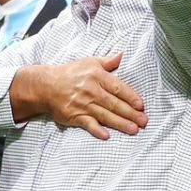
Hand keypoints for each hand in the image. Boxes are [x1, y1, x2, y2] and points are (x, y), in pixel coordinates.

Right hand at [11, 53, 147, 139]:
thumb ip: (109, 61)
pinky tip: (106, 135)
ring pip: (105, 115)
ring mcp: (82, 104)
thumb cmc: (71, 73)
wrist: (46, 85)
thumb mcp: (90, 62)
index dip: (131, 97)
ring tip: (134, 130)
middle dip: (130, 113)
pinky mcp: (74, 116)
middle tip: (144, 121)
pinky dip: (96, 130)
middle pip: (114, 104)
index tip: (141, 105)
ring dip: (120, 123)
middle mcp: (91, 90)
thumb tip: (123, 54)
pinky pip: (87, 124)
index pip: (118, 87)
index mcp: (97, 76)